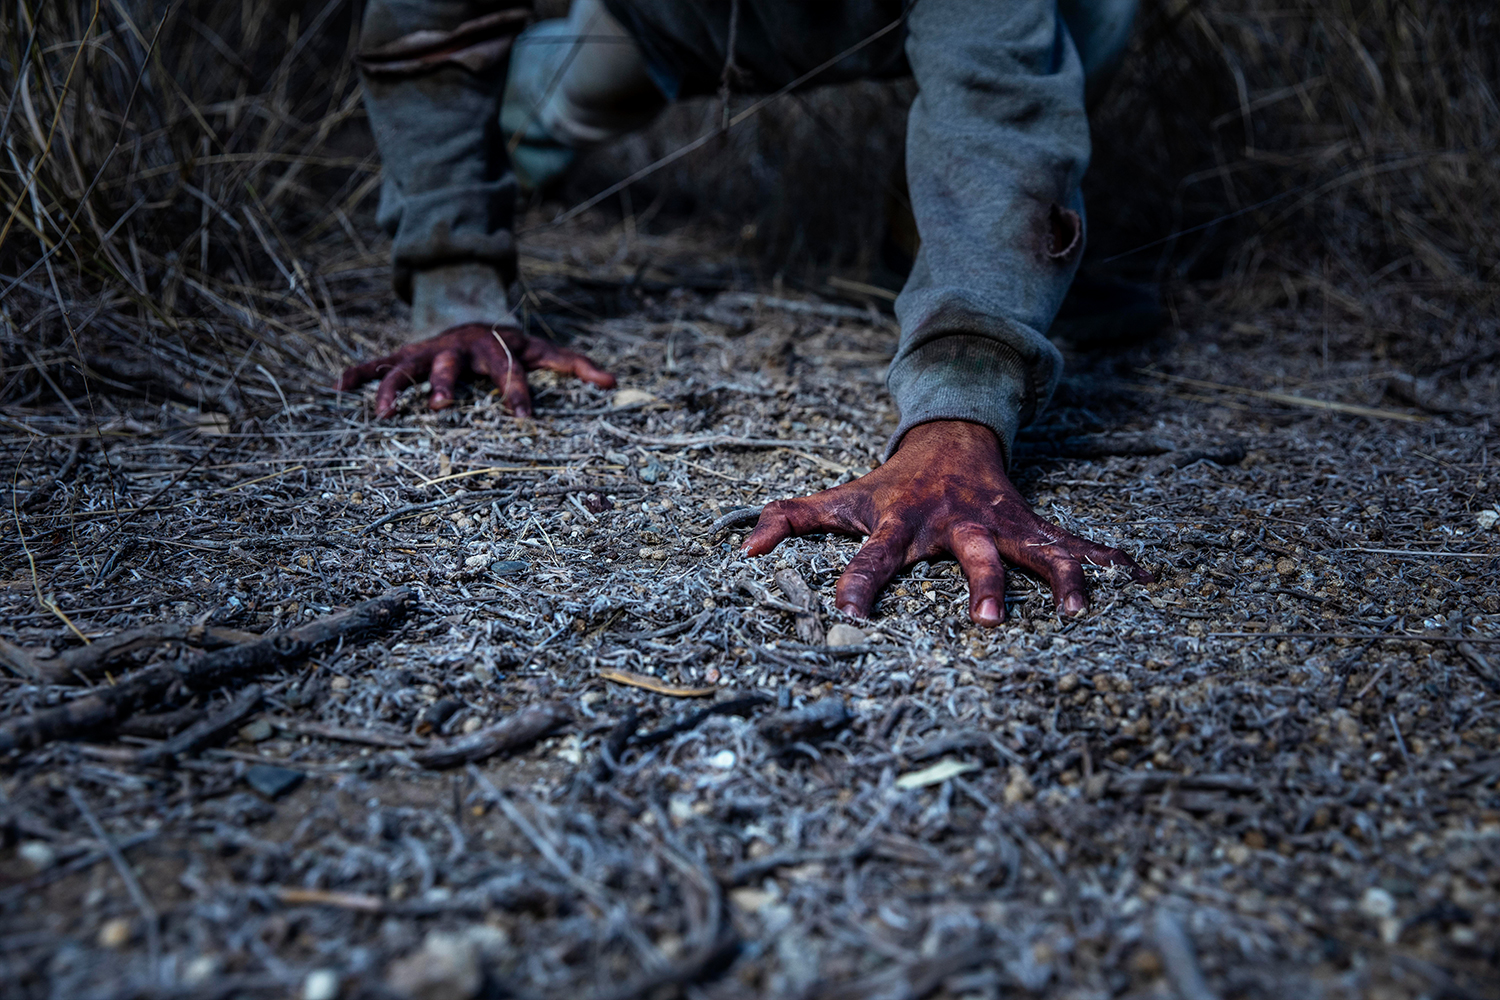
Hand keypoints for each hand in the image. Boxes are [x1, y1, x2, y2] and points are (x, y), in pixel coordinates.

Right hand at [337, 322, 615, 417]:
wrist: (472, 313)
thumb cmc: (512, 342)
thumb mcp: (544, 348)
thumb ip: (577, 364)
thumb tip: (614, 382)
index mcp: (496, 349)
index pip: (511, 372)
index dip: (519, 393)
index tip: (525, 420)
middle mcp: (460, 350)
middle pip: (453, 366)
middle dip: (447, 384)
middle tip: (443, 407)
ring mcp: (429, 351)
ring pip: (409, 367)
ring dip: (396, 388)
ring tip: (384, 414)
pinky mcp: (407, 354)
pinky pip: (379, 363)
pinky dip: (361, 373)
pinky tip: (339, 387)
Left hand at [743, 420, 1149, 625]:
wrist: (949, 439)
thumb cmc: (889, 487)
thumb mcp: (840, 499)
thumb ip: (791, 518)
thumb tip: (743, 550)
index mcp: (903, 523)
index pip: (872, 557)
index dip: (857, 585)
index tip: (846, 618)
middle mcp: (957, 526)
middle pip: (971, 555)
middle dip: (981, 585)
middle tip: (987, 622)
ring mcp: (1000, 527)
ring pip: (1035, 551)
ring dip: (1059, 578)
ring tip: (1078, 611)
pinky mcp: (1033, 529)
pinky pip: (1076, 545)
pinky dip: (1111, 562)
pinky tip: (1146, 580)